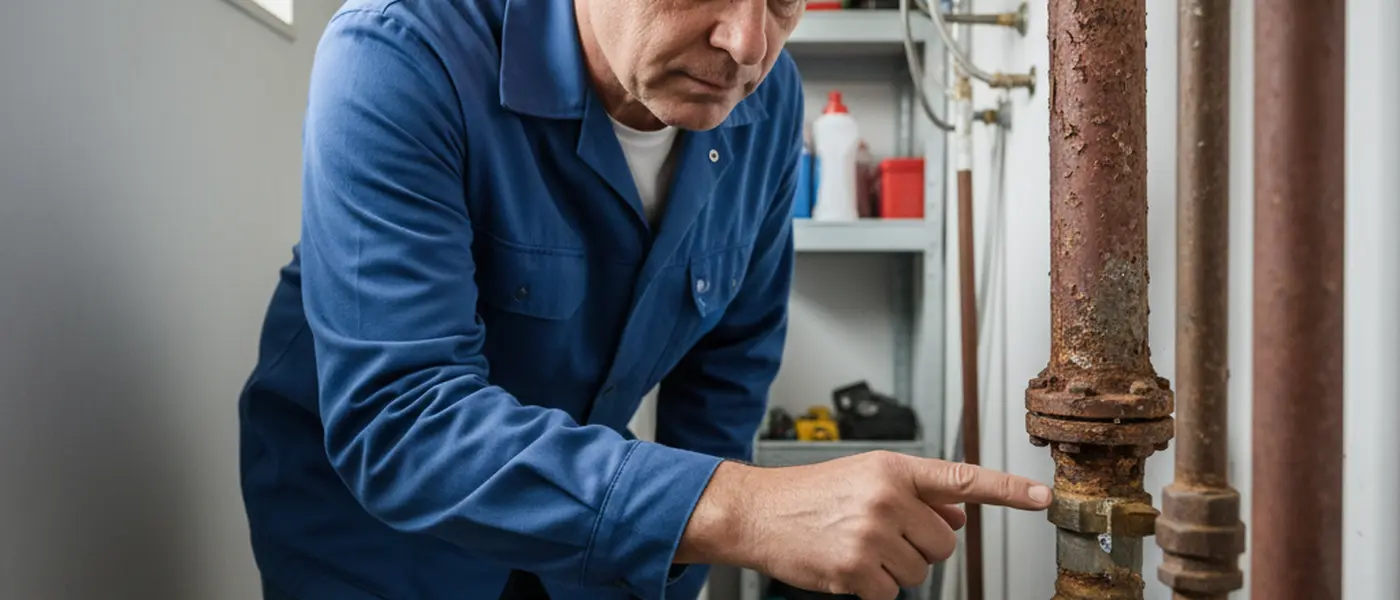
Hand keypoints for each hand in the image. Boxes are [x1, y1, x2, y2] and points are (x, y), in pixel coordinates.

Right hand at [677, 451, 1050, 599]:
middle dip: (920, 547)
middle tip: (882, 536)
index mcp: (894, 468)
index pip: (963, 479)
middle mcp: (888, 497)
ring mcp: (873, 533)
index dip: (1008, 490)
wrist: (758, 512)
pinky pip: (892, 593)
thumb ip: (915, 493)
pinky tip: (847, 567)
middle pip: (944, 543)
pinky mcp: (857, 568)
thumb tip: (956, 515)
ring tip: (858, 547)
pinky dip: (873, 589)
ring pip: (920, 572)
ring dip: (895, 569)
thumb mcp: (865, 477)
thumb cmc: (810, 494)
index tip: (1042, 498)